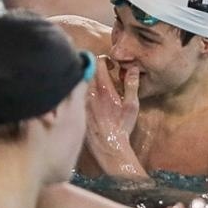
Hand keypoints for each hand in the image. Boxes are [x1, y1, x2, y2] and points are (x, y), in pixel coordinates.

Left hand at [84, 58, 142, 175]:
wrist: (108, 146)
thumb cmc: (122, 127)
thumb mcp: (132, 106)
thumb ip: (132, 85)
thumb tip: (132, 68)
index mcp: (104, 89)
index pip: (98, 62)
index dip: (105, 60)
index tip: (111, 66)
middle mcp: (90, 92)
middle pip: (87, 69)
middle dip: (94, 68)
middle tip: (103, 74)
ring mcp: (81, 101)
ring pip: (80, 81)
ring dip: (87, 79)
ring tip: (96, 86)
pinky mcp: (76, 109)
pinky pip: (75, 94)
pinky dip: (80, 91)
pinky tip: (88, 99)